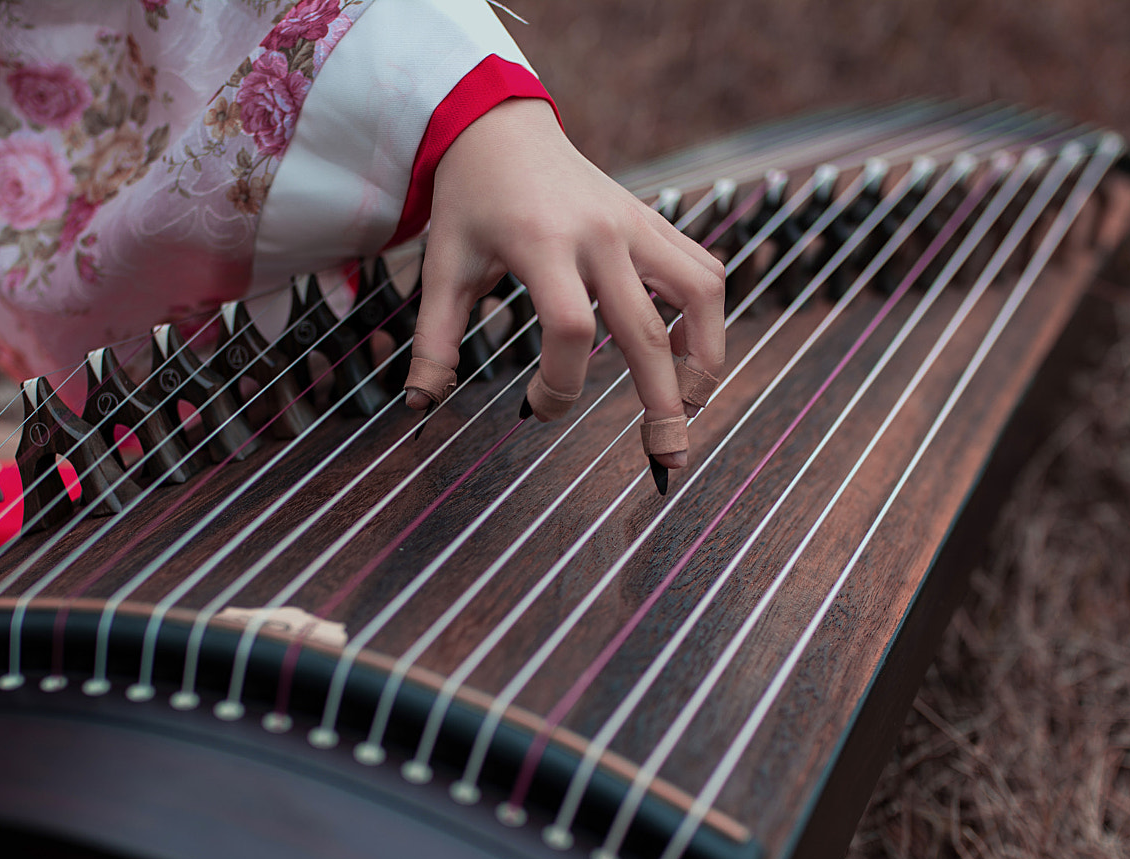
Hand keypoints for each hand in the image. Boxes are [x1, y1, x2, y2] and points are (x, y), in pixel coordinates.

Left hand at [409, 97, 725, 469]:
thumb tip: (421, 404)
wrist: (501, 128)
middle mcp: (601, 233)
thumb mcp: (442, 267)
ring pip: (701, 294)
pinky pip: (705, 270)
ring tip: (691, 404)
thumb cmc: (471, 201)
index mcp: (542, 243)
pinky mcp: (655, 221)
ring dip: (706, 357)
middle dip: (663, 403)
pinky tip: (687, 352)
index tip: (536, 410)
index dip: (560, 385)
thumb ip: (435, 338)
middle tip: (667, 459)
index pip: (569, 330)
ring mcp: (636, 223)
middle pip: (647, 330)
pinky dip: (708, 317)